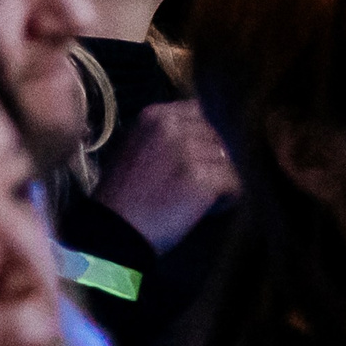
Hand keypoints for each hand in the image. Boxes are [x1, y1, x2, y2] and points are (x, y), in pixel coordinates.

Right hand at [91, 100, 237, 252]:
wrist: (112, 233)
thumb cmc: (120, 195)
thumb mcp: (133, 148)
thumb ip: (163, 134)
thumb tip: (198, 132)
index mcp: (155, 115)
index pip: (199, 112)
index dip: (203, 136)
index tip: (197, 156)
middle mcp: (173, 126)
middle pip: (216, 135)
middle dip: (214, 158)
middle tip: (201, 182)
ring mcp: (189, 151)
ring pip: (228, 159)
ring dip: (221, 178)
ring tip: (203, 198)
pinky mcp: (203, 179)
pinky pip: (233, 183)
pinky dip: (226, 199)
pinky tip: (209, 209)